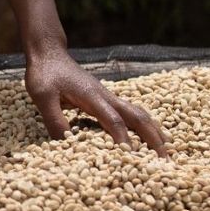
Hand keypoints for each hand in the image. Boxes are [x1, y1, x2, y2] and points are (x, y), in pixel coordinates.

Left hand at [25, 46, 167, 156]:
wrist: (49, 52)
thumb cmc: (44, 73)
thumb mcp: (42, 96)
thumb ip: (55, 120)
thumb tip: (68, 146)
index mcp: (92, 96)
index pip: (113, 121)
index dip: (123, 140)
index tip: (132, 159)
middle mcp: (105, 95)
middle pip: (136, 116)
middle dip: (152, 136)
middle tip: (165, 158)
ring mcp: (107, 95)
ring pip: (137, 112)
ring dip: (152, 130)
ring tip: (167, 149)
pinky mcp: (105, 97)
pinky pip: (130, 112)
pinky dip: (143, 124)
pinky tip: (148, 134)